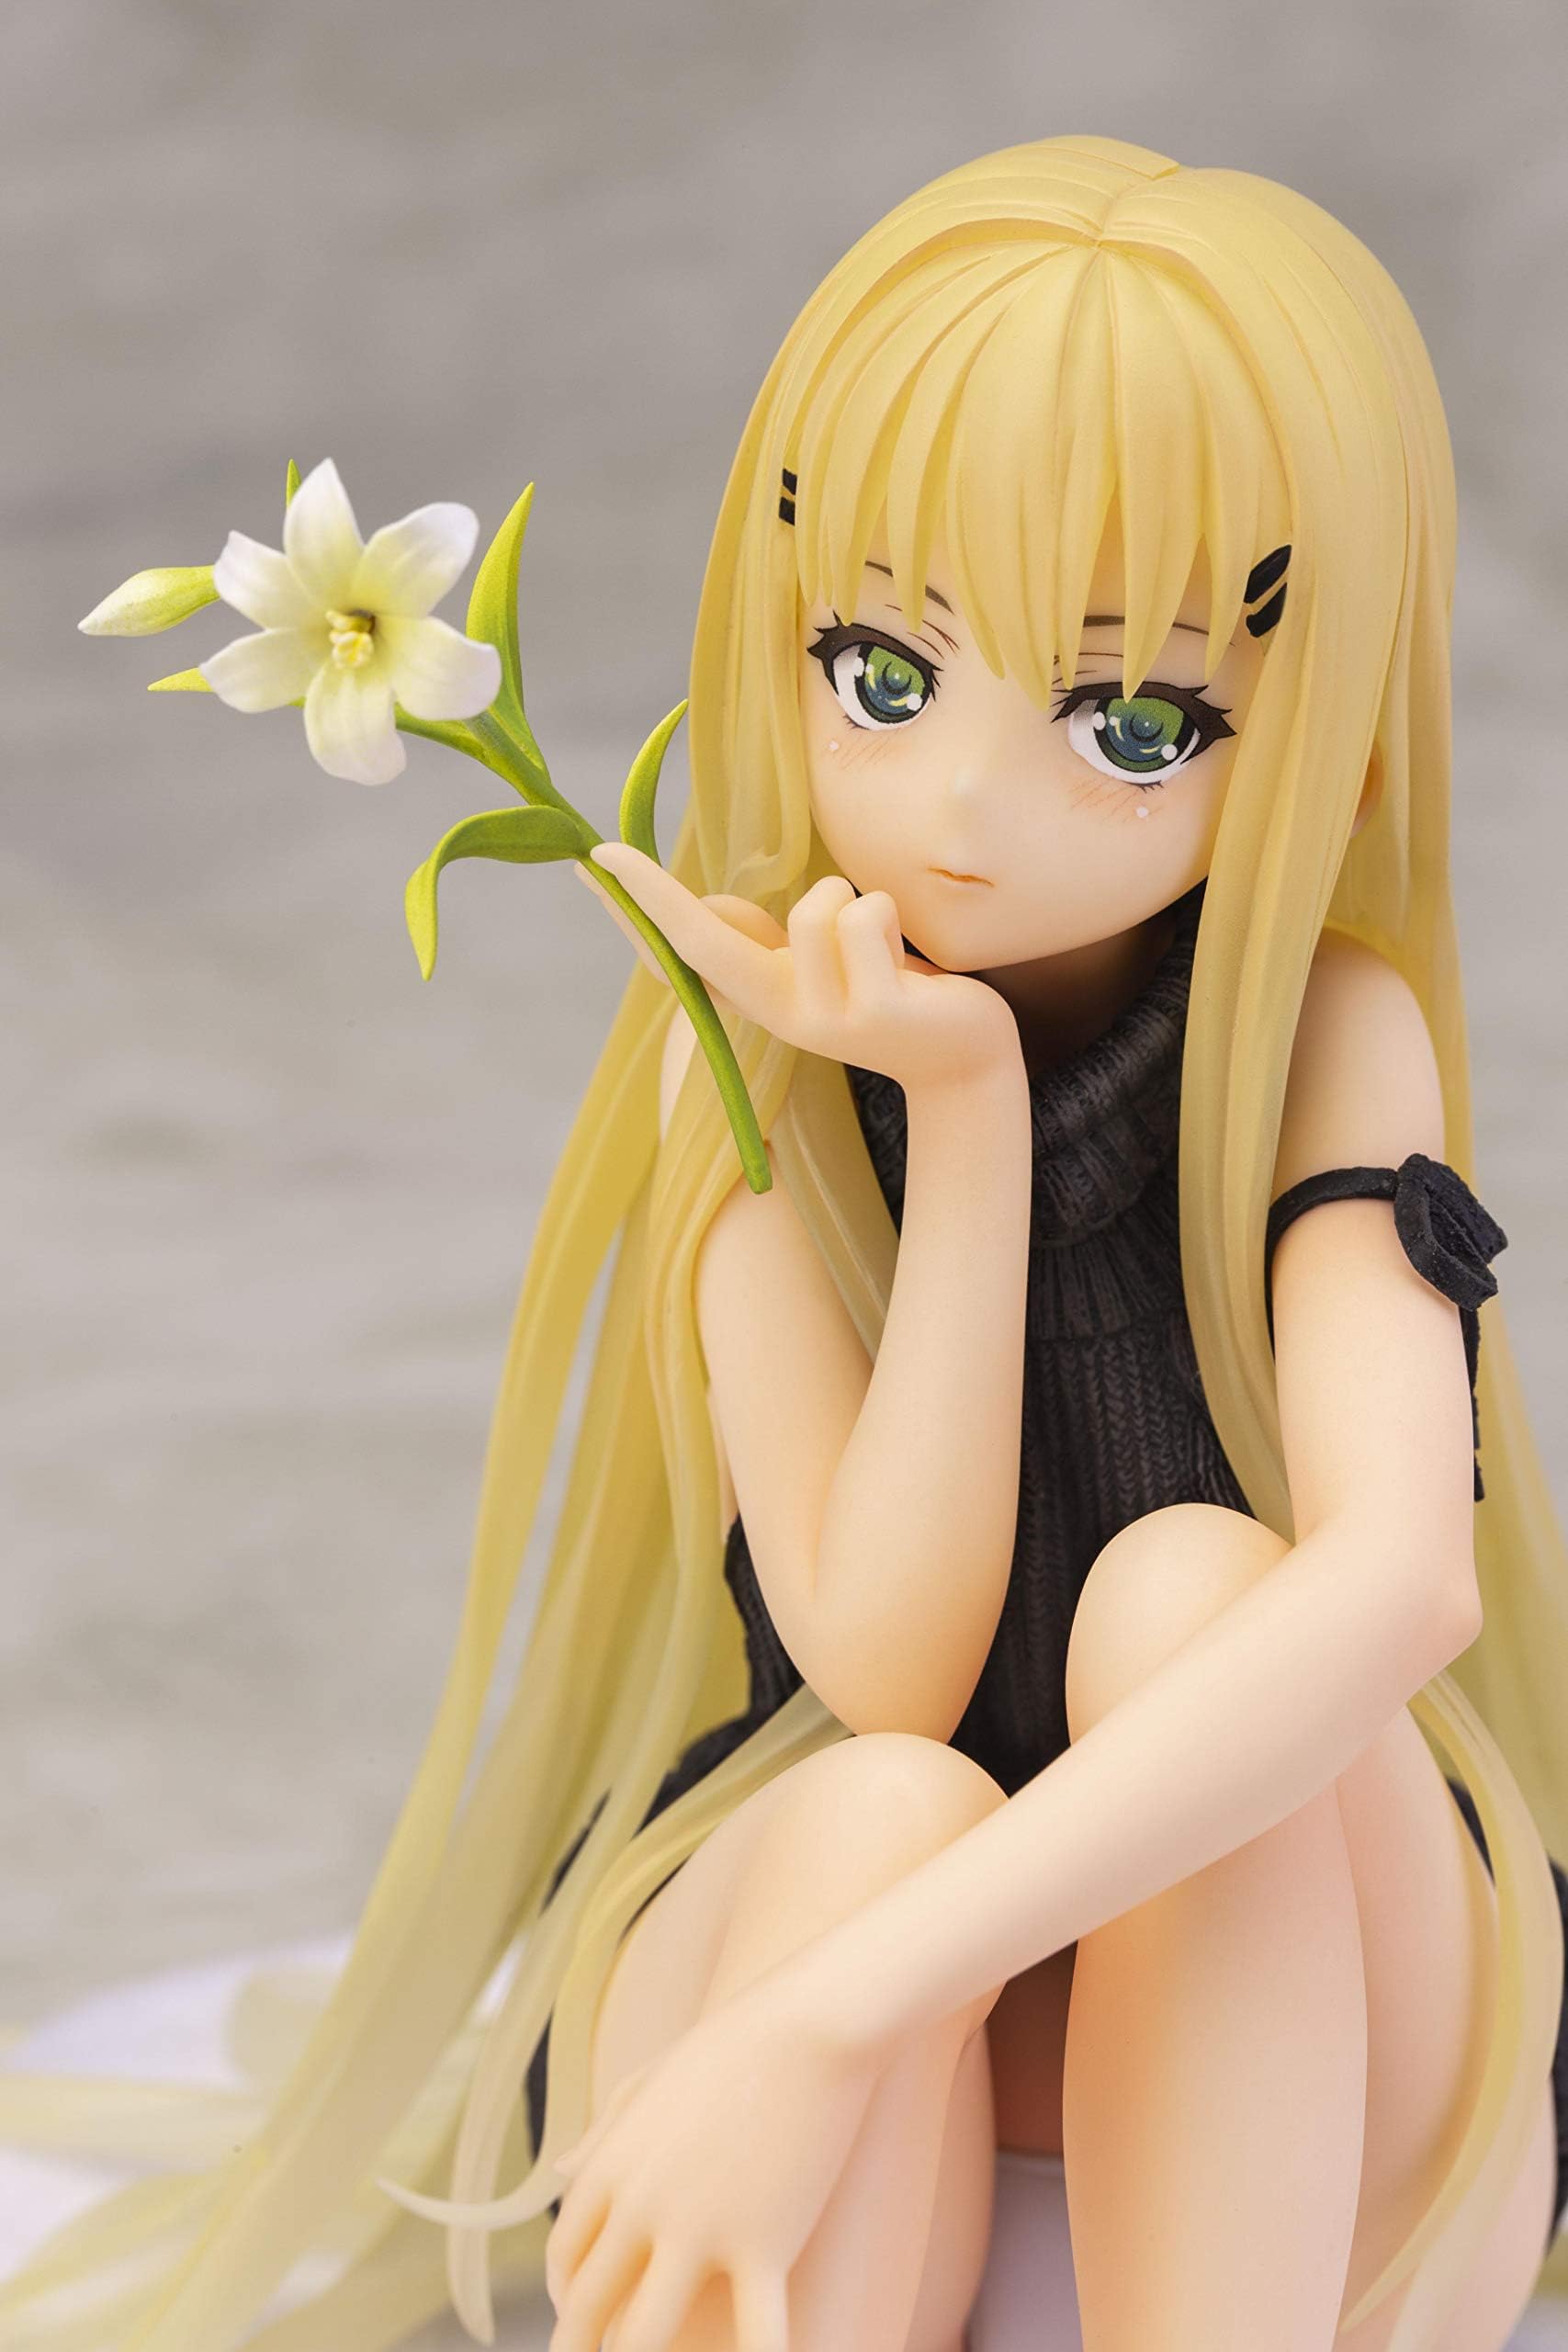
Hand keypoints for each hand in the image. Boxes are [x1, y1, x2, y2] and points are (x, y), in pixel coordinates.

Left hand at [543, 1975, 883, 2351]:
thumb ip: (603, 2134)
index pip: (566, 2253)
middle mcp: (641, 2205)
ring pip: (644, 2337)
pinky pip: (753, 2338)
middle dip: (581, 2349)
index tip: (580, 2318)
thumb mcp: (653, 2081)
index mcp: (612, 2163)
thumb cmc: (737, 2044)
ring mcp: (700, 2229)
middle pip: (590, 2304)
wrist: (810, 2021)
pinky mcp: (763, 2245)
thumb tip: (556, 2172)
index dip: (567, 2296)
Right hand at [583, 842, 1022, 1095]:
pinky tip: (908, 963)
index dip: (637, 906)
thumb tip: (704, 908)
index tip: (593, 856)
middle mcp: (780, 1013)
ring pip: (814, 910)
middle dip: (653, 894)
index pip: (686, 952)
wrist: (963, 1059)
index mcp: (764, 997)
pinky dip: (887, 917)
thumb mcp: (821, 968)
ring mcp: (824, 1019)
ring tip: (880, 942)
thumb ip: (768, 941)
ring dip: (854, 903)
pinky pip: (865, 918)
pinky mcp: (875, 1011)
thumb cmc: (891, 994)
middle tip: (603, 852)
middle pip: (704, 942)